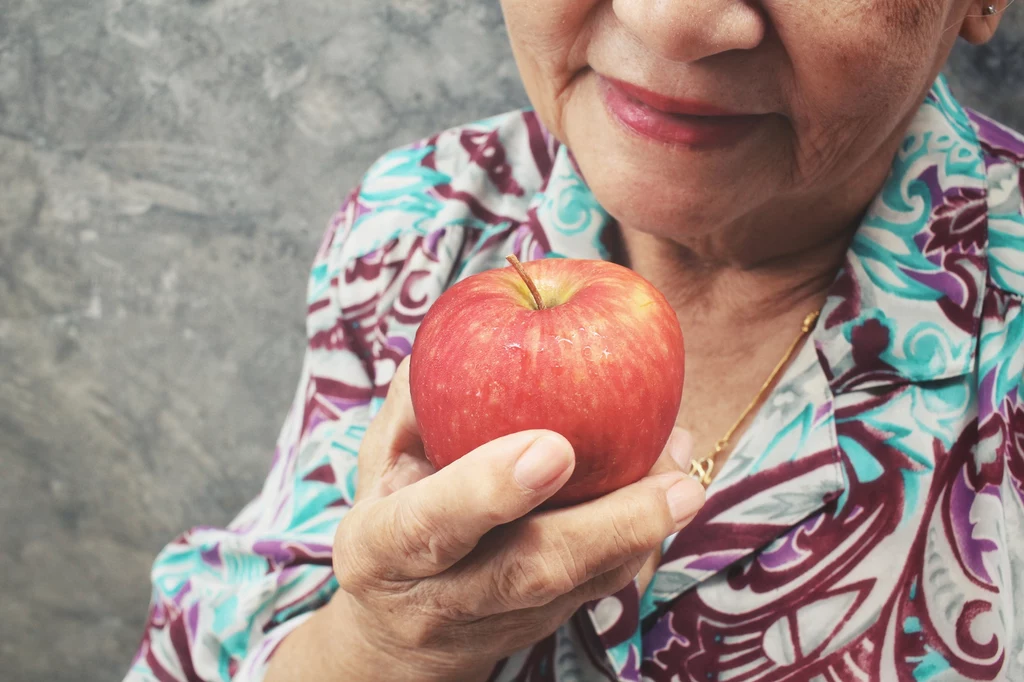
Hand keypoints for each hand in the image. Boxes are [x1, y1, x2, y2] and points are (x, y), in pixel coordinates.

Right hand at [325, 358, 704, 680]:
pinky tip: (673, 495)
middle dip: (608, 527)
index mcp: (383, 547)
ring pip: (578, 588)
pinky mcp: (540, 627)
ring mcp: (495, 622)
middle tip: (676, 484)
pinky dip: (639, 544)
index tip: (555, 448)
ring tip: (686, 482)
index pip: (432, 524)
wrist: (399, 635)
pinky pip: (597, 592)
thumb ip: (412, 406)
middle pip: (528, 572)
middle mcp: (441, 596)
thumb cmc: (391, 520)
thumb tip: (458, 345)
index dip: (489, 490)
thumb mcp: (377, 462)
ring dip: (641, 535)